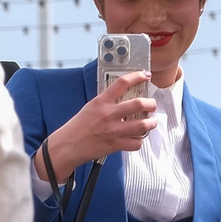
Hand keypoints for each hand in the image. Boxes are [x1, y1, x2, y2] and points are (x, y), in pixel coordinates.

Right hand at [40, 71, 156, 181]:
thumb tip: (124, 98)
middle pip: (139, 104)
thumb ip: (106, 102)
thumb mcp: (90, 107)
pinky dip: (139, 141)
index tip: (146, 75)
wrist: (67, 146)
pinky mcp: (115, 145)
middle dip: (151, 104)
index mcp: (101, 102)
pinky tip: (136, 138)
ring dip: (151, 123)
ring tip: (151, 122)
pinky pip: (136, 143)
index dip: (137, 76)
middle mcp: (108, 114)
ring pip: (143, 125)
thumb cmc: (77, 127)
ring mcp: (113, 130)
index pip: (122, 83)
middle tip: (152, 105)